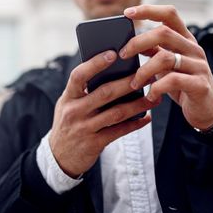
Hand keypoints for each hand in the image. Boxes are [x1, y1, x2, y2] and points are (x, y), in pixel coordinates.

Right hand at [49, 50, 160, 177]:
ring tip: (153, 98)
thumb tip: (113, 71)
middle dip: (128, 83)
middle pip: (104, 93)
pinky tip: (146, 117)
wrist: (59, 157)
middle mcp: (74, 111)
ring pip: (116, 113)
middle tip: (147, 75)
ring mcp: (84, 128)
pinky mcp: (94, 144)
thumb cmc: (69, 123)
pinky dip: (135, 124)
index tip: (112, 54)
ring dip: (137, 105)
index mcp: (68, 97)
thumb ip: (84, 90)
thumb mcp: (69, 104)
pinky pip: (119, 131)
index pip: (79, 76)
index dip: (95, 64)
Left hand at [120, 4, 212, 129]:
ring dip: (143, 70)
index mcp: (185, 39)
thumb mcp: (167, 66)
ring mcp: (199, 66)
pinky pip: (173, 80)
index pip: (169, 14)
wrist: (208, 109)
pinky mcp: (200, 85)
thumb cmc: (183, 85)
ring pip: (165, 58)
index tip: (127, 13)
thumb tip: (129, 43)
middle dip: (138, 42)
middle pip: (164, 33)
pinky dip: (156, 88)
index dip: (149, 10)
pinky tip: (150, 96)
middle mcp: (193, 48)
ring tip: (134, 83)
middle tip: (123, 55)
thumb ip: (154, 52)